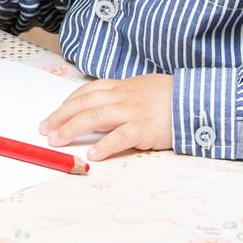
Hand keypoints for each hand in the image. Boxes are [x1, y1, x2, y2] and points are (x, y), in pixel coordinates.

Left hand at [42, 74, 173, 160]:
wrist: (197, 100)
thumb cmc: (168, 98)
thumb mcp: (140, 90)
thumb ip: (119, 98)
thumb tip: (95, 111)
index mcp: (120, 87)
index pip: (85, 93)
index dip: (65, 105)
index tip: (51, 117)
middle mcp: (122, 97)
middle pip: (83, 104)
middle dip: (60, 117)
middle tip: (45, 131)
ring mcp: (133, 111)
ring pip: (95, 117)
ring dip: (72, 129)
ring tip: (57, 141)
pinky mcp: (145, 128)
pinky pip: (120, 137)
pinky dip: (104, 146)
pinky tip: (93, 154)